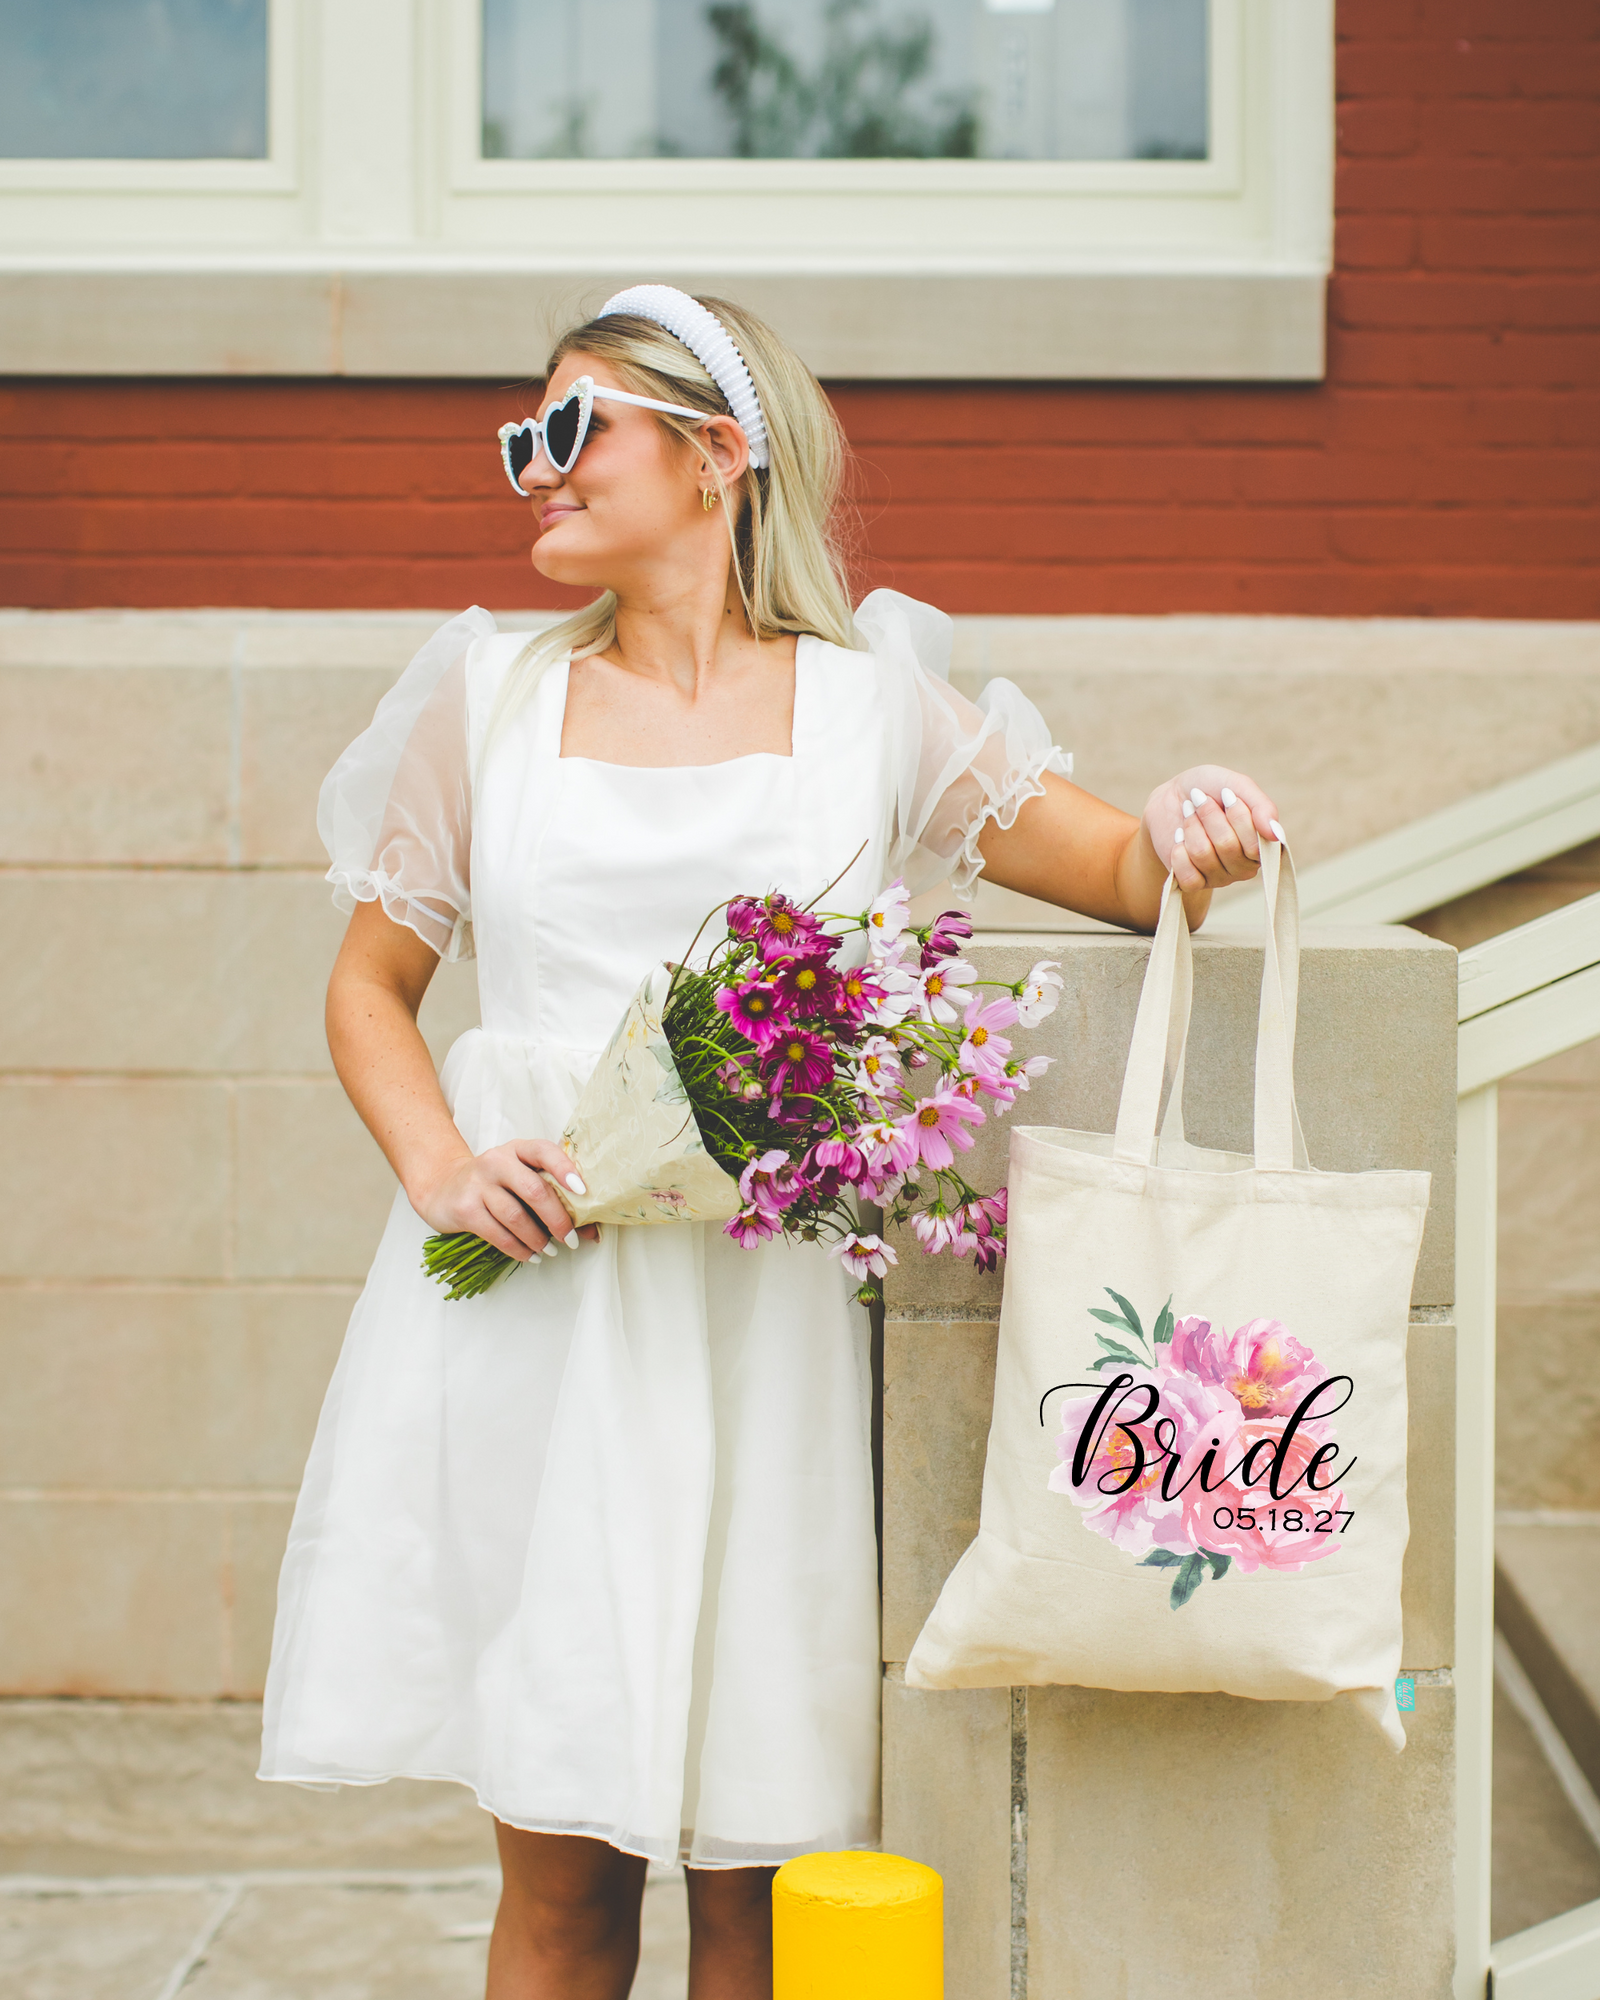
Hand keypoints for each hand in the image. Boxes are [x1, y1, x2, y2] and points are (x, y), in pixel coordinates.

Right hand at [413, 1139, 600, 1261]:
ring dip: (538, 1238)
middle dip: (557, 1219)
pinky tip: (529, 1255)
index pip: (544, 1151)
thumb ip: (553, 1198)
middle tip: (570, 1239)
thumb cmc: (495, 1186)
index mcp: (518, 1150)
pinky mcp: (465, 1209)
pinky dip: (518, 1249)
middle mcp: (497, 1161)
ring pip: (515, 1216)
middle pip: (534, 1190)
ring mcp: (478, 1184)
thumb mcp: (521, 1180)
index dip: (565, 1169)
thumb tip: (592, 1231)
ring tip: (550, 1250)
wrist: (443, 1187)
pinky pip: (497, 1234)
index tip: (582, 1190)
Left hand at [1142, 767, 1281, 910]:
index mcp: (1262, 845)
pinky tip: (1179, 837)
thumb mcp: (1237, 785)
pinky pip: (1187, 875)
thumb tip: (1275, 834)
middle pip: (1227, 846)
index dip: (1238, 815)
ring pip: (1203, 855)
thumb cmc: (1210, 789)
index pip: (1256, 844)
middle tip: (1199, 800)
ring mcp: (1220, 878)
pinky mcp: (1193, 883)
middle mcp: (1245, 866)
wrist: (1171, 797)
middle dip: (1209, 816)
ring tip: (1189, 814)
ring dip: (1191, 827)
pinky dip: (1178, 849)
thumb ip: (1261, 806)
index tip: (1225, 793)